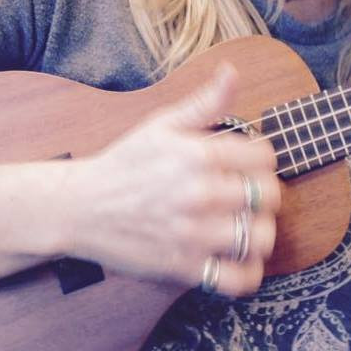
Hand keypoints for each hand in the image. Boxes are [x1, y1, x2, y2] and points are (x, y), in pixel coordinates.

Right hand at [64, 64, 280, 296]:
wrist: (81, 207)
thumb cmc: (125, 162)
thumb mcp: (163, 123)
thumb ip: (205, 101)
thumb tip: (232, 71)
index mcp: (199, 154)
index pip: (265, 157)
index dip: (263, 159)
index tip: (249, 164)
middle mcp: (200, 193)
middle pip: (269, 196)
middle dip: (265, 194)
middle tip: (249, 195)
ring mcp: (193, 233)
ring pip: (260, 237)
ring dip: (260, 231)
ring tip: (246, 224)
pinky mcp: (184, 267)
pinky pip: (238, 279)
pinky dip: (248, 272)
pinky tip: (238, 257)